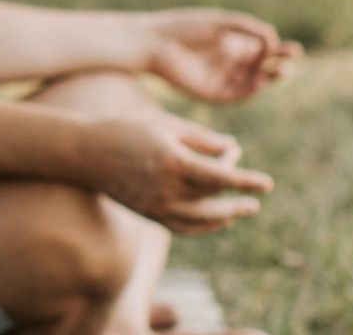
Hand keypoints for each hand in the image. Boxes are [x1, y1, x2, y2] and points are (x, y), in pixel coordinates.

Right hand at [80, 113, 272, 234]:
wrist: (85, 152)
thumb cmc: (126, 129)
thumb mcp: (166, 124)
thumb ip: (201, 137)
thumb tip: (231, 148)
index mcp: (173, 161)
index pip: (220, 176)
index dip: (246, 180)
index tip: (267, 184)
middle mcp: (167, 188)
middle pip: (214, 197)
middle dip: (237, 195)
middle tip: (256, 197)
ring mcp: (157, 205)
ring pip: (202, 218)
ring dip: (226, 215)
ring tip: (243, 211)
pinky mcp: (149, 214)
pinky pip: (184, 227)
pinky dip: (204, 227)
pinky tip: (218, 220)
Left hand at [145, 9, 300, 104]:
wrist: (155, 43)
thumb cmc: (184, 27)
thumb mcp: (221, 23)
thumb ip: (248, 27)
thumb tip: (273, 38)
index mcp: (229, 44)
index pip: (261, 49)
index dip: (279, 50)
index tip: (295, 49)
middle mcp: (227, 63)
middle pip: (260, 67)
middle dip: (278, 63)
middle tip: (294, 59)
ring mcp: (219, 79)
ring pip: (251, 82)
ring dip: (268, 78)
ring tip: (283, 70)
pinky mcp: (210, 93)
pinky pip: (235, 95)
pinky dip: (250, 90)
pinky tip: (261, 81)